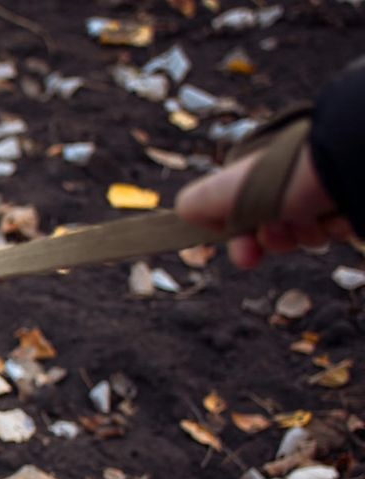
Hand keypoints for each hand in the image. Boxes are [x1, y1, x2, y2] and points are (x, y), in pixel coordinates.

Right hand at [175, 145, 354, 268]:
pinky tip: (334, 214)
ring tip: (311, 216)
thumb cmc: (282, 177)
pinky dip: (334, 227)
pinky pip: (338, 229)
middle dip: (276, 240)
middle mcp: (286, 189)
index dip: (242, 245)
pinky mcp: (347, 202)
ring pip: (307, 237)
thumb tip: (188, 219)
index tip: (247, 257)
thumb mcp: (220, 190)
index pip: (242, 226)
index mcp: (255, 183)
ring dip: (305, 234)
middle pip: (275, 236)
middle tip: (280, 232)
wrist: (343, 164)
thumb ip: (194, 205)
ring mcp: (319, 197)